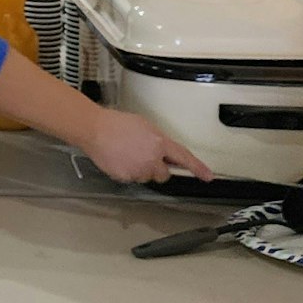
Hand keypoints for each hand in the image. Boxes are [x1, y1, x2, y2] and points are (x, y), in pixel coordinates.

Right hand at [85, 108, 212, 183]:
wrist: (94, 129)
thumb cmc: (117, 123)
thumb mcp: (145, 126)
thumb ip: (158, 140)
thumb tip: (163, 150)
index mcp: (159, 143)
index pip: (183, 157)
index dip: (197, 168)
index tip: (208, 176)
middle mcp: (152, 159)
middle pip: (164, 174)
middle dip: (157, 168)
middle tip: (144, 157)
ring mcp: (139, 170)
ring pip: (146, 177)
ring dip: (141, 169)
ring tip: (126, 154)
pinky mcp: (126, 177)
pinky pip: (132, 179)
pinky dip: (127, 172)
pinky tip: (119, 159)